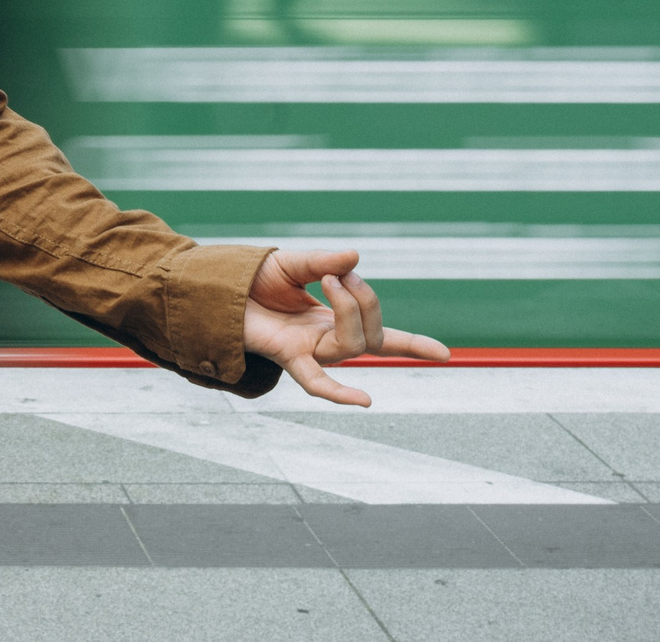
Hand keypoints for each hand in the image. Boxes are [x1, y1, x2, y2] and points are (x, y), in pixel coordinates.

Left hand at [242, 248, 449, 406]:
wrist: (214, 288)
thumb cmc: (250, 279)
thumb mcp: (292, 263)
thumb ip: (323, 261)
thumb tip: (355, 258)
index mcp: (331, 319)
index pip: (380, 333)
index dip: (412, 344)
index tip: (444, 355)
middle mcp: (325, 339)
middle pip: (371, 337)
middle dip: (368, 302)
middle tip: (342, 274)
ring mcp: (309, 350)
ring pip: (352, 345)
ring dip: (350, 309)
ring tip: (329, 280)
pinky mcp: (288, 355)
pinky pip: (317, 381)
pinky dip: (340, 393)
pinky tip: (364, 400)